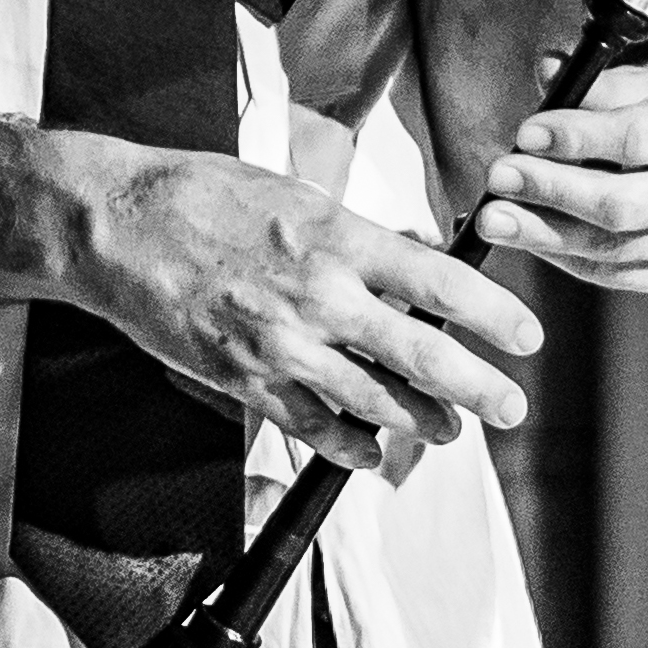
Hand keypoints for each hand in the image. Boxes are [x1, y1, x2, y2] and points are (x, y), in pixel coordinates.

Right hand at [58, 141, 540, 474]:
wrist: (120, 228)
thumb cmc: (210, 199)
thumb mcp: (301, 197)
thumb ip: (363, 238)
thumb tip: (421, 257)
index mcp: (340, 239)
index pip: (439, 281)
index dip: (493, 313)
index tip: (527, 335)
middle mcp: (318, 296)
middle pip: (419, 353)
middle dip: (477, 386)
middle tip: (512, 407)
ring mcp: (280, 345)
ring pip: (371, 400)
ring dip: (419, 422)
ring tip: (449, 430)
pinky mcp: (243, 380)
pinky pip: (311, 426)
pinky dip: (349, 445)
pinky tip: (373, 450)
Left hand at [469, 56, 647, 293]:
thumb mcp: (643, 82)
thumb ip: (594, 83)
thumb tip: (547, 71)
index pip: (635, 140)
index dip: (576, 139)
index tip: (525, 134)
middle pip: (620, 205)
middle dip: (551, 191)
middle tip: (498, 178)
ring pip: (610, 247)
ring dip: (543, 232)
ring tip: (494, 218)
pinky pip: (611, 274)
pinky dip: (563, 256)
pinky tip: (529, 236)